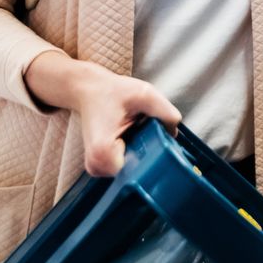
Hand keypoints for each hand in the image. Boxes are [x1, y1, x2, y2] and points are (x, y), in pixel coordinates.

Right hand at [26, 51, 180, 176]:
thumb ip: (164, 111)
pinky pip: (123, 168)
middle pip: (136, 171)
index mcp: (103, 150)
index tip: (154, 139)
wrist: (88, 90)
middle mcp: (96, 164)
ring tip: (131, 130)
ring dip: (138, 153)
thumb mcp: (143, 94)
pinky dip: (129, 154)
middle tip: (141, 128)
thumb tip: (174, 133)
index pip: (138, 171)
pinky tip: (126, 137)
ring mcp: (96, 168)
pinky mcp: (98, 167)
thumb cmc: (112, 91)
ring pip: (130, 171)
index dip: (152, 157)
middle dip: (146, 152)